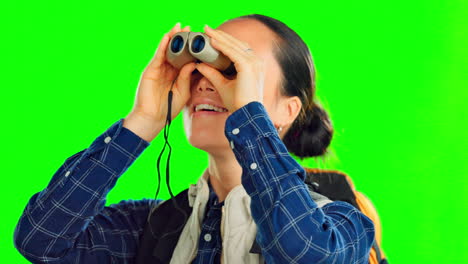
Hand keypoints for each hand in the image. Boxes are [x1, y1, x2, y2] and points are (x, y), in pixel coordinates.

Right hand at [126, 23, 195, 139]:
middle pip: (175, 51)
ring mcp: (159, 69)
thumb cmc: (169, 108)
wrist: (153, 118)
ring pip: (166, 50)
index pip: (185, 58)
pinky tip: (167, 37)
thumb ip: (187, 77)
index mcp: (177, 75)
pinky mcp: (151, 70)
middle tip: (190, 28)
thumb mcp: (183, 91)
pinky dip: (162, 46)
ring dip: (172, 38)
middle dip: (182, 39)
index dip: (191, 49)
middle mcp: (168, 70)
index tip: (199, 39)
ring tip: (179, 27)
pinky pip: (158, 56)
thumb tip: (193, 63)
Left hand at [193, 25, 264, 112]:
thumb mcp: (222, 85)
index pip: (238, 48)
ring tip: (206, 32)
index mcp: (253, 65)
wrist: (247, 114)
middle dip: (220, 35)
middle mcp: (256, 61)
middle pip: (236, 43)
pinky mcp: (248, 66)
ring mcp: (254, 62)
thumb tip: (199, 64)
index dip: (224, 41)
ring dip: (220, 37)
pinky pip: (233, 52)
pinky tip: (212, 41)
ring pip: (234, 45)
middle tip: (206, 29)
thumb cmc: (238, 104)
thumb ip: (212, 73)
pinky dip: (222, 46)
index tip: (211, 36)